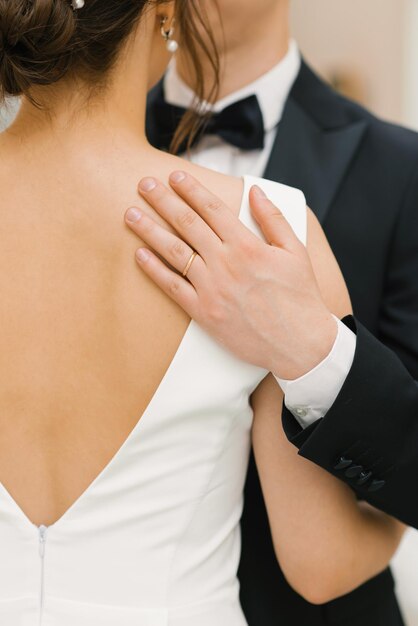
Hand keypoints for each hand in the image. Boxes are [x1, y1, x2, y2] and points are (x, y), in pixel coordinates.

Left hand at [124, 172, 336, 379]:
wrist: (299, 343)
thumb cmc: (300, 297)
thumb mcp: (296, 251)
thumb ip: (273, 218)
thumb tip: (254, 190)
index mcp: (248, 245)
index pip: (212, 208)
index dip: (190, 189)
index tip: (174, 176)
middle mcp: (225, 263)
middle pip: (187, 224)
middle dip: (163, 201)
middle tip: (144, 184)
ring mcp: (212, 288)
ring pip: (174, 252)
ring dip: (150, 230)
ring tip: (130, 214)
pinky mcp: (204, 313)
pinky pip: (173, 287)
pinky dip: (154, 270)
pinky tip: (139, 254)